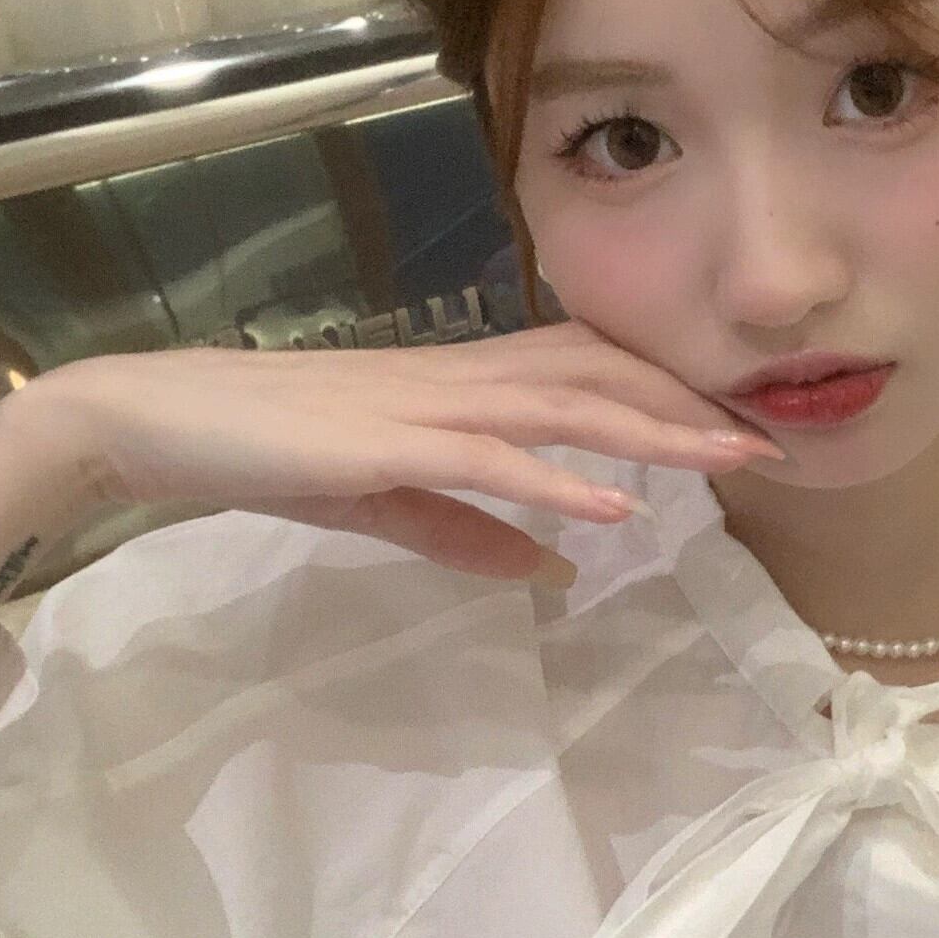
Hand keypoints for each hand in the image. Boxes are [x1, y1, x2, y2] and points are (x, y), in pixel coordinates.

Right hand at [5, 323, 784, 582]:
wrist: (159, 424)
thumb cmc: (270, 451)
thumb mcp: (388, 498)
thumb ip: (472, 529)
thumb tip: (559, 566)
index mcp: (462, 386)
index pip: (589, 372)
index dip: (669, 391)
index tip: (744, 422)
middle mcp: (458, 379)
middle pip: (599, 375)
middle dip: (691, 402)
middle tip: (779, 434)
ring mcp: (424, 405)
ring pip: (562, 406)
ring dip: (653, 430)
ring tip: (732, 456)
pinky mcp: (383, 443)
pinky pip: (485, 459)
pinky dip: (554, 479)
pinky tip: (611, 503)